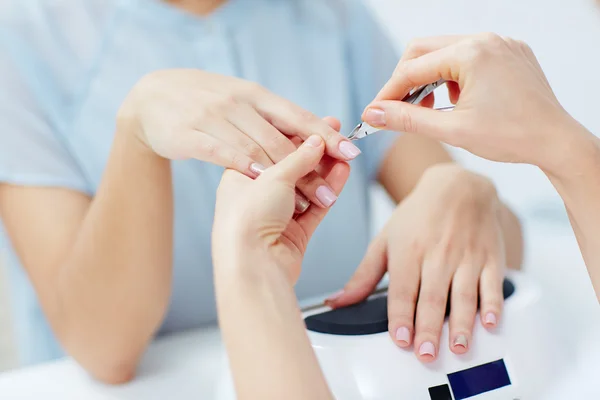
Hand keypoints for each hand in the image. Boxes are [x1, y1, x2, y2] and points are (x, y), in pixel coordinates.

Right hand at [118, 69, 360, 211]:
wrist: (152, 96)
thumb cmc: (206, 103)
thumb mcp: (242, 104)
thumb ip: (273, 121)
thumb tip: (316, 139)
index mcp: (255, 95)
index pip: (297, 116)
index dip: (326, 134)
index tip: (351, 151)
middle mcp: (238, 104)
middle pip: (281, 138)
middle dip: (311, 167)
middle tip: (332, 191)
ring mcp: (213, 117)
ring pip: (258, 149)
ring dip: (285, 176)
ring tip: (308, 199)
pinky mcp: (190, 134)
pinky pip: (221, 151)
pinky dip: (244, 164)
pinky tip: (260, 178)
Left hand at [212, 134, 349, 283]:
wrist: (251, 265)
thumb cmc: (247, 219)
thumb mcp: (274, 176)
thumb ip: (299, 157)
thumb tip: (316, 140)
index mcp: (240, 175)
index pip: (271, 148)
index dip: (295, 135)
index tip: (317, 125)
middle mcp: (256, 195)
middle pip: (291, 168)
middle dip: (316, 154)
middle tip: (339, 137)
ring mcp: (275, 215)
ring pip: (306, 188)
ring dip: (326, 172)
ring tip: (345, 155)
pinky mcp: (293, 234)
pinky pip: (315, 208)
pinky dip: (329, 192)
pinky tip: (342, 175)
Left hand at [327, 164, 505, 361]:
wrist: (458, 185)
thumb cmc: (418, 215)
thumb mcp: (384, 239)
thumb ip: (363, 275)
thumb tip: (338, 301)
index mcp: (408, 251)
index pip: (402, 290)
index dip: (401, 316)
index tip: (401, 340)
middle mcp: (438, 254)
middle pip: (432, 297)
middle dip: (429, 328)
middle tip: (426, 355)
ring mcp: (466, 256)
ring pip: (464, 294)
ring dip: (461, 324)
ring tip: (457, 347)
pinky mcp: (491, 257)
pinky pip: (494, 284)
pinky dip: (493, 304)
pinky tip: (490, 323)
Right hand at [362, 33, 592, 176]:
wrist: (556, 141)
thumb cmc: (510, 137)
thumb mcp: (451, 130)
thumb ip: (407, 120)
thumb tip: (373, 114)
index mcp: (471, 53)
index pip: (412, 68)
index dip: (388, 92)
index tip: (373, 112)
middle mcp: (486, 39)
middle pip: (424, 50)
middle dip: (407, 80)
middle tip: (398, 110)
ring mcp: (500, 43)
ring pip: (446, 52)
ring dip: (430, 78)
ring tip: (430, 109)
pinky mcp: (510, 52)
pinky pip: (470, 55)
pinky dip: (454, 76)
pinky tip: (458, 101)